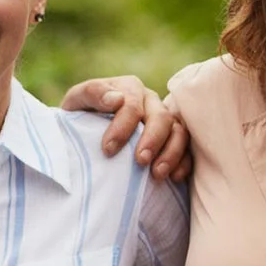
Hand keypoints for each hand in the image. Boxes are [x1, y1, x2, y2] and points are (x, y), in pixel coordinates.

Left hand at [60, 76, 189, 180]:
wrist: (88, 131)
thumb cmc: (82, 115)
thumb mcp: (77, 101)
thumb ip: (92, 94)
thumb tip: (115, 99)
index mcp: (129, 88)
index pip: (131, 105)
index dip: (122, 127)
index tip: (108, 149)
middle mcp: (151, 101)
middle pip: (161, 117)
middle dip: (152, 140)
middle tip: (140, 161)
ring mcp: (166, 120)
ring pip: (179, 132)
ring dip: (171, 153)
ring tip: (157, 174)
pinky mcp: (174, 139)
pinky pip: (188, 149)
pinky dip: (184, 163)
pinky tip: (174, 177)